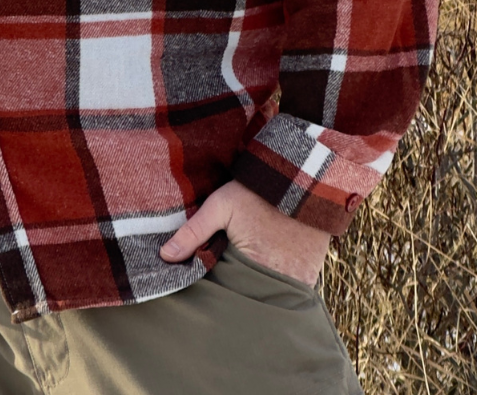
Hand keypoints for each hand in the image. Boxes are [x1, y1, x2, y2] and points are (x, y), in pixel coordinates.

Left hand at [159, 180, 330, 286]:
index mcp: (254, 268)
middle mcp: (279, 281)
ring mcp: (299, 280)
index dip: (221, 288)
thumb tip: (165, 256)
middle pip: (252, 297)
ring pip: (273, 295)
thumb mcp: (221, 205)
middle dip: (241, 292)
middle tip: (231, 277)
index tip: (213, 281)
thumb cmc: (257, 192)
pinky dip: (282, 283)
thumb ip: (193, 231)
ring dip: (263, 290)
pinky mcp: (312, 274)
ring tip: (251, 274)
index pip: (230, 292)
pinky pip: (293, 290)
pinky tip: (271, 269)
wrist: (302, 178)